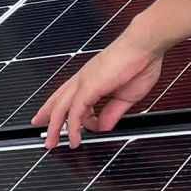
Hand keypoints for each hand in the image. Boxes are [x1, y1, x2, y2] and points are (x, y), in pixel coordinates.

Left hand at [37, 34, 165, 148]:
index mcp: (93, 80)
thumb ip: (113, 112)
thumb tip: (104, 126)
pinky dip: (73, 126)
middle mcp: (84, 79)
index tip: (82, 131)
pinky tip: (74, 137)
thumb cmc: (140, 63)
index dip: (72, 118)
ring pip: (61, 107)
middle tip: (45, 134)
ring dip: (54, 127)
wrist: (145, 46)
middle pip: (59, 101)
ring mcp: (84, 81)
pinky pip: (75, 110)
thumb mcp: (126, 97)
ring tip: (52, 143)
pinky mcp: (89, 86)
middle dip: (49, 119)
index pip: (72, 99)